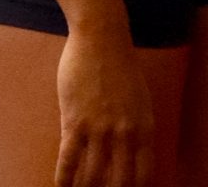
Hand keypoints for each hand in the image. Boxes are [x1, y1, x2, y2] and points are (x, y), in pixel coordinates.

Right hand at [54, 19, 154, 186]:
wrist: (101, 36)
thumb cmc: (121, 66)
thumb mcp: (140, 99)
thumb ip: (136, 129)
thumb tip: (130, 157)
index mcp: (144, 128)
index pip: (143, 176)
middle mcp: (124, 133)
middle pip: (119, 183)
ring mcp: (99, 129)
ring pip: (92, 178)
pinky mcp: (75, 122)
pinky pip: (68, 161)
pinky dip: (64, 179)